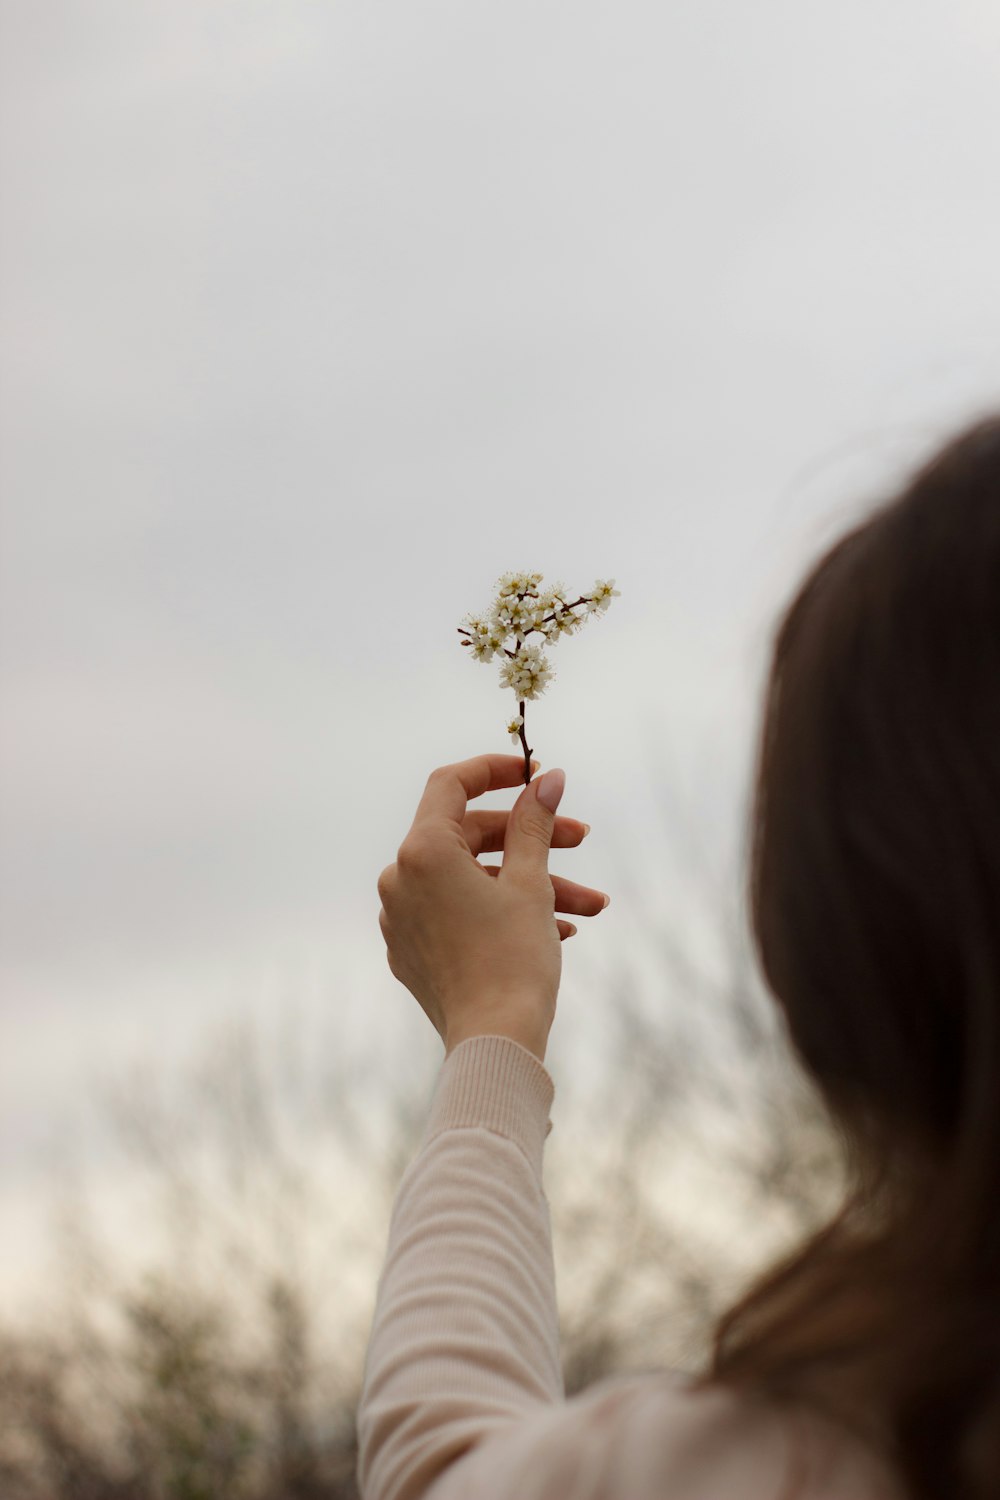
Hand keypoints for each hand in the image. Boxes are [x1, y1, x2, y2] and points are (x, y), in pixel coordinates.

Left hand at [376, 753, 609, 1061]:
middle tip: (580, 838)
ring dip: (530, 883)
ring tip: (590, 905)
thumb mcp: (531, 881)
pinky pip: (457, 913)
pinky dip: (501, 910)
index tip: (535, 774)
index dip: (496, 770)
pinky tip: (557, 927)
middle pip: (467, 835)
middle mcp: (399, 879)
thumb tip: (546, 778)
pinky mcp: (411, 951)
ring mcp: (400, 918)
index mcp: (421, 851)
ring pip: (470, 880)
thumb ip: (534, 822)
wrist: (495, 1042)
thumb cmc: (514, 959)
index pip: (451, 784)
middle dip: (531, 837)